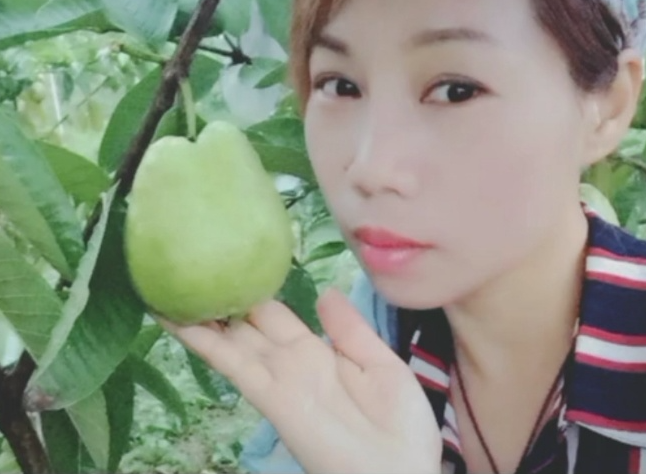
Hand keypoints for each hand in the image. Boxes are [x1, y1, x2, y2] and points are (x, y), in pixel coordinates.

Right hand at [160, 287, 442, 473]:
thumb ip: (349, 330)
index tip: (229, 266)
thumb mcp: (380, 363)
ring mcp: (278, 379)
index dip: (251, 293)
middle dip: (219, 300)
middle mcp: (290, 362)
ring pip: (230, 341)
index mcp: (316, 351)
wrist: (403, 473)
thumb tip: (323, 292)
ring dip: (200, 317)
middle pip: (245, 324)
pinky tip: (179, 322)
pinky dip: (205, 343)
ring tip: (168, 288)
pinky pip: (234, 365)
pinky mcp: (273, 399)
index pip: (274, 315)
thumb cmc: (400, 424)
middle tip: (188, 269)